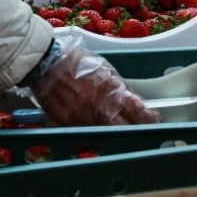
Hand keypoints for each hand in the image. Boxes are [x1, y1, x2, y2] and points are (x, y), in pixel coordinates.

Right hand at [31, 44, 159, 125]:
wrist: (43, 63)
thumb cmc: (74, 61)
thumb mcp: (104, 70)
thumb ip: (119, 87)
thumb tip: (134, 102)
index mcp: (110, 89)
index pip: (137, 111)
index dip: (148, 118)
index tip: (153, 119)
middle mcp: (98, 106)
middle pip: (125, 128)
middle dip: (136, 130)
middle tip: (142, 130)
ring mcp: (81, 118)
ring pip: (106, 134)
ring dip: (116, 134)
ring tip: (122, 132)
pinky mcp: (67, 124)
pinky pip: (85, 134)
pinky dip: (94, 133)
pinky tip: (98, 129)